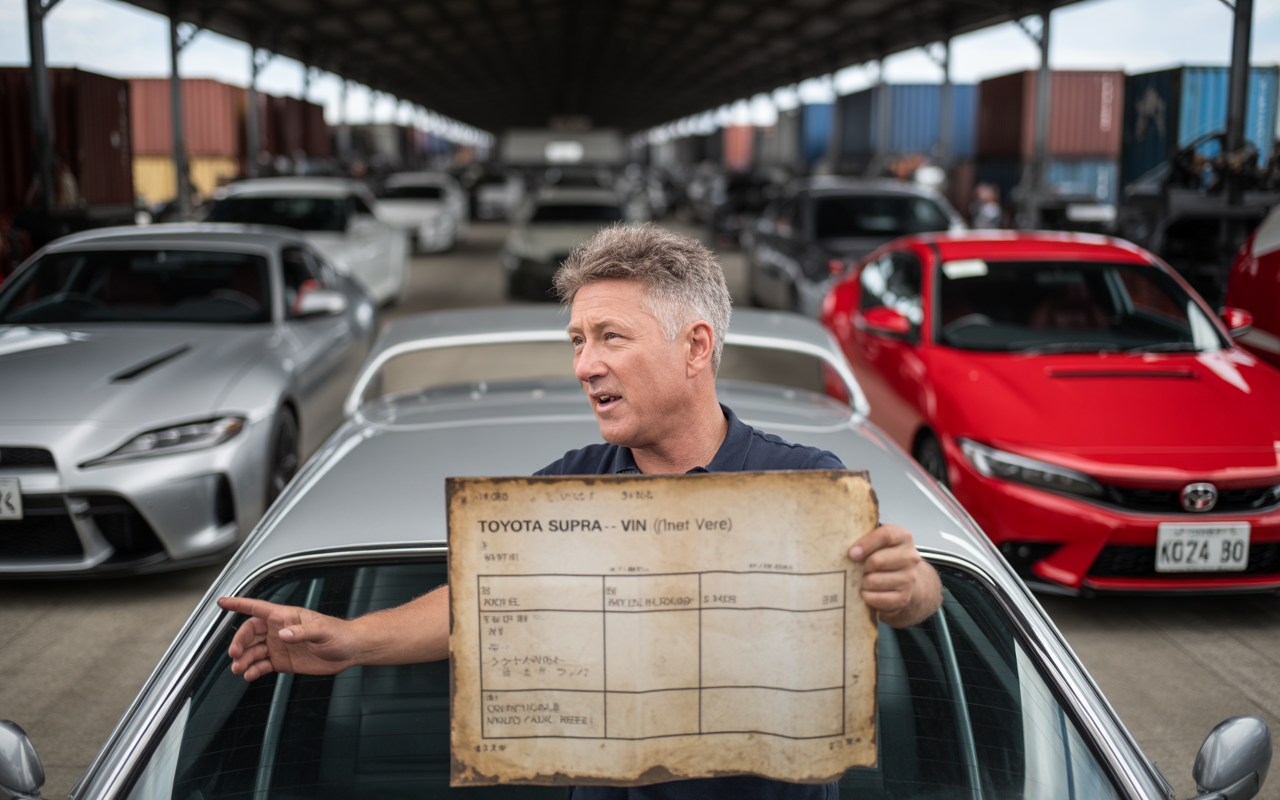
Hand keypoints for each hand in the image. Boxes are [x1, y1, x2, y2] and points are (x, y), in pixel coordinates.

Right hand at [217, 597, 359, 680]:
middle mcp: (279, 630)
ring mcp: (279, 646)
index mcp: (286, 617)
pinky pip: (262, 665)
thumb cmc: (339, 633)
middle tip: (234, 654)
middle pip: (250, 633)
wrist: (349, 650)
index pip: (258, 608)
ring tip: (238, 669)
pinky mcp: (282, 662)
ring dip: (243, 659)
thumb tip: (283, 635)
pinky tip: (249, 675)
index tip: (222, 602)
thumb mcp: (322, 630)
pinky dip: (253, 670)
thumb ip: (302, 632)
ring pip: (253, 651)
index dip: (239, 604)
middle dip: (239, 642)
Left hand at [848, 524, 941, 627]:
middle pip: (876, 561)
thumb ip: (863, 537)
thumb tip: (846, 547)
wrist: (902, 579)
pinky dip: (867, 596)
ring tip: (865, 580)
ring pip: (874, 581)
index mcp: (903, 537)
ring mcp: (909, 578)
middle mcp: (910, 557)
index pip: (885, 535)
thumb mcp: (876, 540)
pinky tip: (867, 592)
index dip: (866, 544)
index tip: (852, 553)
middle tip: (860, 568)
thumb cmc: (882, 555)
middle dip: (862, 567)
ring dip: (864, 582)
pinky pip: (877, 598)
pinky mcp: (904, 597)